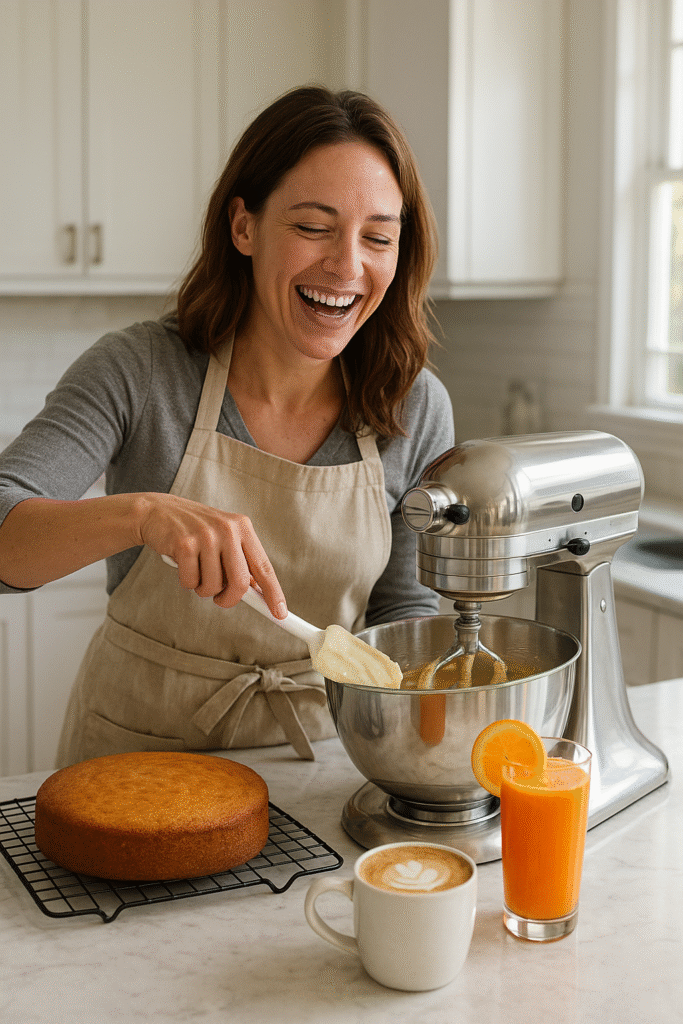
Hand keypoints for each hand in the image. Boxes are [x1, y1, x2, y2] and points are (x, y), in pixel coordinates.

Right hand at [137, 493, 286, 617]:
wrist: (158, 511)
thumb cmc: (195, 530)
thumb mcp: (224, 538)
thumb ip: (241, 560)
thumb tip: (258, 592)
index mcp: (243, 527)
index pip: (264, 566)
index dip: (273, 593)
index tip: (280, 613)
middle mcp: (228, 529)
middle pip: (240, 582)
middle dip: (230, 599)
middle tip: (220, 600)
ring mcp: (206, 535)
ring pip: (213, 586)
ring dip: (203, 589)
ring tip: (196, 572)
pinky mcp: (184, 544)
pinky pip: (190, 582)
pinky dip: (187, 582)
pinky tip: (182, 565)